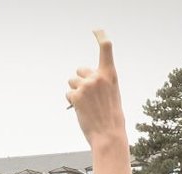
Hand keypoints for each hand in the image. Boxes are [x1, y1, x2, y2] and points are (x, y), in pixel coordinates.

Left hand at [66, 30, 126, 149]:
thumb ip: (101, 82)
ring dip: (75, 92)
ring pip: (72, 82)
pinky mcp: (76, 95)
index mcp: (110, 75)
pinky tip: (81, 110)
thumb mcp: (112, 94)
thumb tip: (82, 79)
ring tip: (86, 106)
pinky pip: (69, 94)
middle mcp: (98, 77)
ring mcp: (86, 85)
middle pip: (80, 70)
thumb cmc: (111, 117)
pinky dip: (72, 102)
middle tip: (90, 98)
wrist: (109, 134)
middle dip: (81, 80)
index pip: (106, 49)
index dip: (100, 36)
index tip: (96, 30)